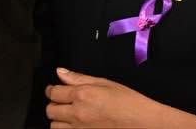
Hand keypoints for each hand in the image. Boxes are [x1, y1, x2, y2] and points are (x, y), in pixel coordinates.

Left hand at [45, 68, 195, 128]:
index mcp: (83, 95)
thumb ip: (80, 78)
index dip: (52, 90)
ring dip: (59, 120)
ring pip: (54, 126)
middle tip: (63, 103)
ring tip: (69, 116)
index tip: (55, 90)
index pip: (54, 92)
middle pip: (50, 110)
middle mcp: (78, 113)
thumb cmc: (129, 103)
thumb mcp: (106, 83)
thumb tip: (61, 72)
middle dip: (54, 105)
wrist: (144, 124)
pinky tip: (76, 126)